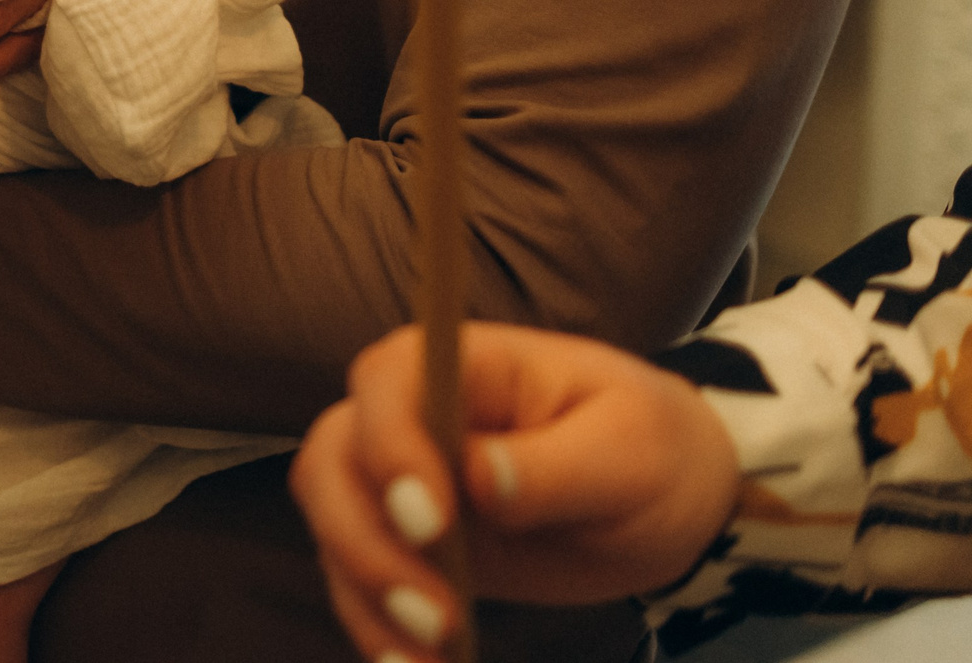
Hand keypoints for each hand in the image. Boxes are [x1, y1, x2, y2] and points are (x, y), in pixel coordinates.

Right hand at [290, 324, 741, 661]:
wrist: (666, 498)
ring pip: (332, 524)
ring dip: (366, 596)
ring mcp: (397, 478)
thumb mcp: (629, 450)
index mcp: (458, 365)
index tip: (432, 524)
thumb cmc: (650, 447)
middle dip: (364, 542)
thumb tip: (482, 480)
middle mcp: (408, 413)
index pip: (387, 385)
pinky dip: (376, 626)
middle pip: (333, 460)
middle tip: (435, 614)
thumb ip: (555, 466)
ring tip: (433, 653)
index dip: (390, 448)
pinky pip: (357, 580)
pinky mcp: (403, 540)